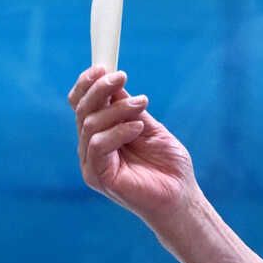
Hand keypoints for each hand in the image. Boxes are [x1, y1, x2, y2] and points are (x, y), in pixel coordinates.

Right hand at [69, 67, 197, 221]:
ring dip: (116, 109)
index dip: (86, 84)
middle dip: (100, 89)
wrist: (181, 197)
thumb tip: (113, 79)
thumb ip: (128, 107)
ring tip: (142, 105)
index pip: (81, 105)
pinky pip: (98, 144)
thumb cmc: (167, 165)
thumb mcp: (148, 126)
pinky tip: (139, 128)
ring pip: (89, 124)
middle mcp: (90, 149)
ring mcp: (91, 164)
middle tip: (122, 76)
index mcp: (99, 135)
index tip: (103, 66)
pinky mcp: (98, 177)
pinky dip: (118, 131)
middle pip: (81, 111)